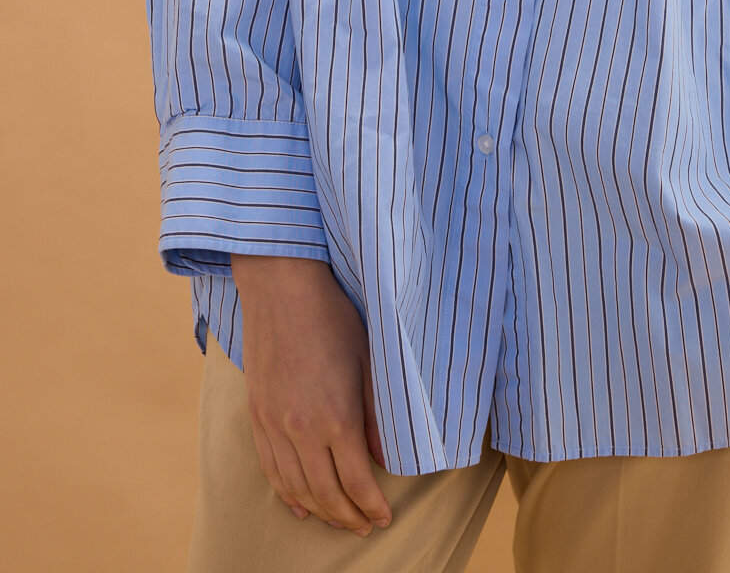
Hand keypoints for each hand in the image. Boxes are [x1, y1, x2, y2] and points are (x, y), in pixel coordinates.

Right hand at [230, 254, 392, 536]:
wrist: (282, 289)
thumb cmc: (333, 317)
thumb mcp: (368, 361)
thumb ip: (376, 414)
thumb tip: (383, 457)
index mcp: (335, 416)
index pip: (357, 481)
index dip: (372, 506)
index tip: (384, 518)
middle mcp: (301, 429)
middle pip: (326, 494)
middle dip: (348, 517)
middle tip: (365, 528)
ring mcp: (274, 425)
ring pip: (296, 489)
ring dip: (320, 511)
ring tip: (339, 521)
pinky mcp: (257, 416)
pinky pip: (270, 470)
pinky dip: (287, 494)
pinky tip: (300, 506)